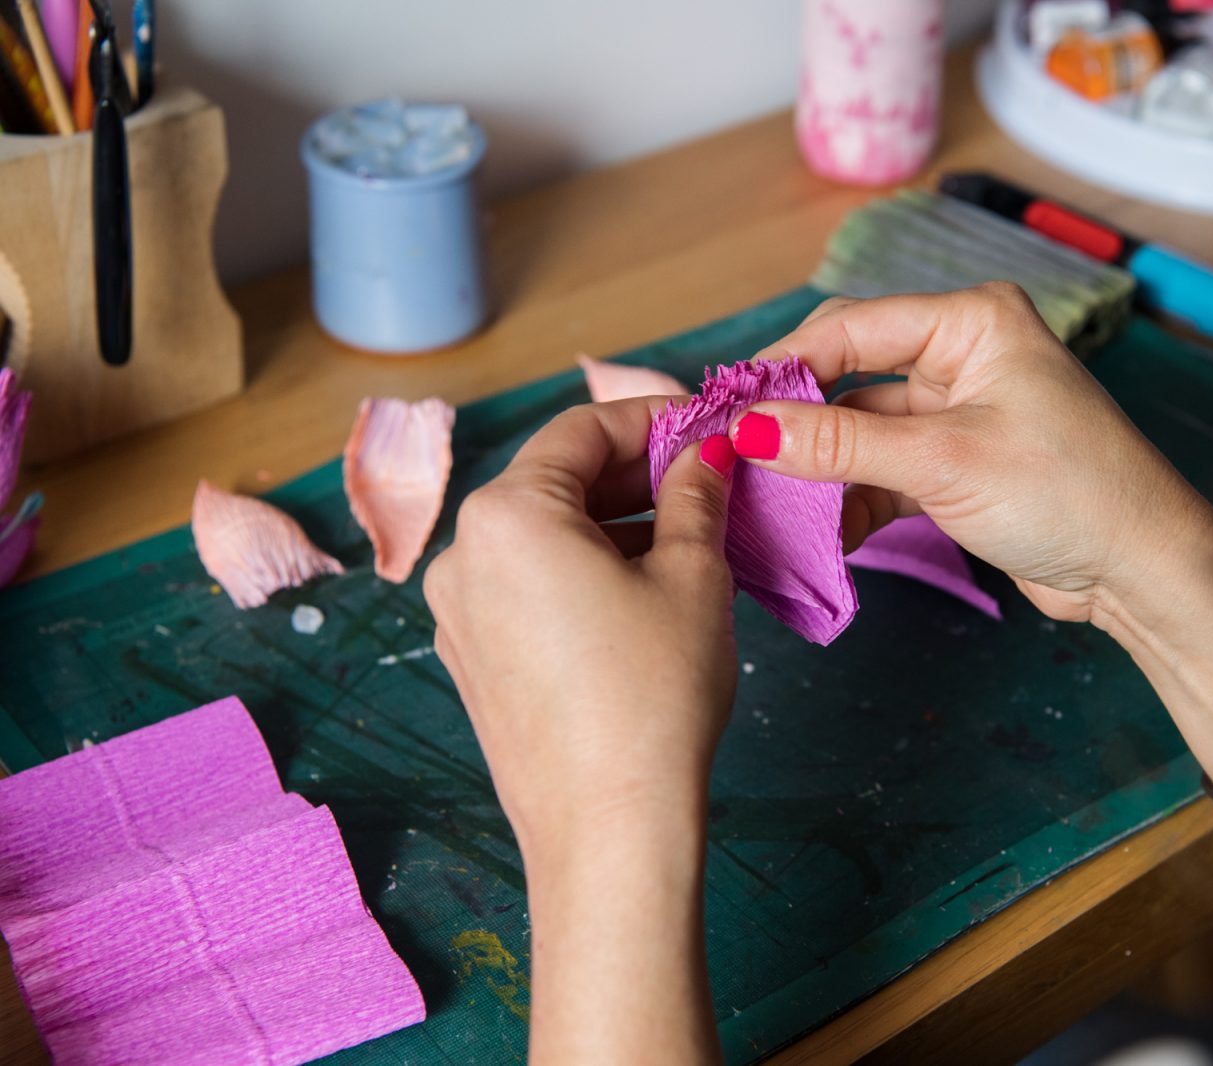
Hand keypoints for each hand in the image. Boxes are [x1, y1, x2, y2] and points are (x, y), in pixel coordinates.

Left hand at [424, 397, 732, 1062]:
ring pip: (541, 538)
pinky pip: (527, 588)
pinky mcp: (472, 662)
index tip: (708, 426)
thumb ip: (695, 496)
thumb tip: (708, 454)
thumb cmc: (655, 692)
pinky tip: (643, 592)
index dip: (653, 419)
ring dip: (611, 526)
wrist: (609, 828)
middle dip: (634, 475)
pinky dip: (582, 573)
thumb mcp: (693, 576)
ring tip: (689, 539)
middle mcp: (462, 554)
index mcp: (506, 514)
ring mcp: (458, 613)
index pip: (582, 431)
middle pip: (554, 482)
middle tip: (708, 481)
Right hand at [735, 283, 1205, 623]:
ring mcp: (958, 410)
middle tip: (735, 451)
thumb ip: (841, 444)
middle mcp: (962, 354)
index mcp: (971, 322)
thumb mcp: (943, 461)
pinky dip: (851, 498)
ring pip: (861, 429)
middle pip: (850, 373)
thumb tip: (751, 430)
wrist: (1142, 571)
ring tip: (765, 499)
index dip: (784, 364)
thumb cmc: (1068, 493)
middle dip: (796, 416)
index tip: (727, 407)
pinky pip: (883, 470)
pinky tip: (817, 530)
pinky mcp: (956, 463)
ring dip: (819, 466)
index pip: (852, 326)